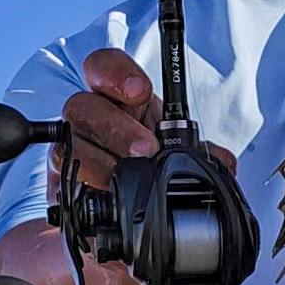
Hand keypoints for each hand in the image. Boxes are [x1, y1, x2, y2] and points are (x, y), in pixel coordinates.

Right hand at [50, 49, 234, 199]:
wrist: (123, 217)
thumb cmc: (151, 172)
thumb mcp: (179, 155)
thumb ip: (200, 152)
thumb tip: (222, 161)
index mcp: (119, 101)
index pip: (103, 67)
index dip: (116, 72)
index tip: (140, 89)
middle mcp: (90, 120)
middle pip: (82, 105)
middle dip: (116, 127)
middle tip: (146, 149)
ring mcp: (73, 151)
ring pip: (69, 142)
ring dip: (100, 161)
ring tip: (124, 178)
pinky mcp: (62, 184)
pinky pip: (62, 180)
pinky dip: (84, 187)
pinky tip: (104, 195)